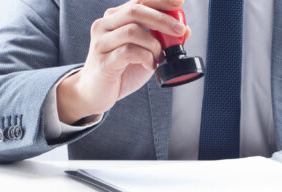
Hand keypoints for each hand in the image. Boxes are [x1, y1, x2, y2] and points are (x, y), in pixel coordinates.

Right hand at [56, 0, 190, 124]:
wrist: (95, 93)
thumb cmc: (120, 70)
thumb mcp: (144, 51)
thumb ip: (161, 39)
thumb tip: (186, 30)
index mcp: (114, 18)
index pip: (139, 1)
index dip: (160, 0)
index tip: (180, 2)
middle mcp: (104, 26)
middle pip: (135, 11)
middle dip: (162, 18)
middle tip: (180, 29)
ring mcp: (101, 43)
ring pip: (133, 31)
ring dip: (154, 45)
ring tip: (160, 58)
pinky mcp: (103, 61)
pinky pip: (128, 52)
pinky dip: (146, 58)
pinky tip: (149, 65)